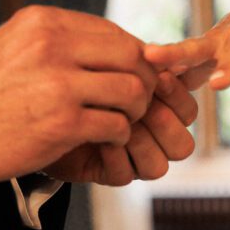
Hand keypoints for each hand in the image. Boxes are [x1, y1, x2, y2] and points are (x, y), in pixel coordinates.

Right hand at [0, 6, 156, 187]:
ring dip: (135, 110)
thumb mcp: (13, 46)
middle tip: (135, 101)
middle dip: (143, 80)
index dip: (131, 57)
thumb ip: (57, 40)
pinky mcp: (63, 123)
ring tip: (121, 120)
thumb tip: (107, 43)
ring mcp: (59, 85)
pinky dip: (119, 135)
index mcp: (42, 22)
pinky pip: (117, 125)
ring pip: (132, 90)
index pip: (112, 32)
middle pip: (131, 56)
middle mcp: (52, 46)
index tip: (127, 77)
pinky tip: (106, 140)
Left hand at [44, 71, 197, 185]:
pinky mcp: (111, 173)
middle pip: (183, 146)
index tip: (160, 77)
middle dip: (163, 121)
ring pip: (159, 166)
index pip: (188, 112)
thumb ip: (138, 61)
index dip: (178, 97)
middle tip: (142, 102)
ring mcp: (134, 160)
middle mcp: (152, 139)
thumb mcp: (111, 63)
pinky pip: (126, 174)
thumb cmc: (79, 75)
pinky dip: (114, 154)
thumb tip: (158, 54)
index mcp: (162, 109)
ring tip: (116, 118)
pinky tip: (97, 135)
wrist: (40, 102)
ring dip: (139, 140)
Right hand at [143, 0, 229, 130]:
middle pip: (198, 45)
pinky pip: (173, 65)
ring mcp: (204, 45)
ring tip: (131, 70)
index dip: (228, 67)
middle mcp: (222, 35)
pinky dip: (154, 74)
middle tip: (152, 56)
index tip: (218, 85)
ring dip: (156, 62)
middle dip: (176, 52)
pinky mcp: (193, 56)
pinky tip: (131, 86)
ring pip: (179, 54)